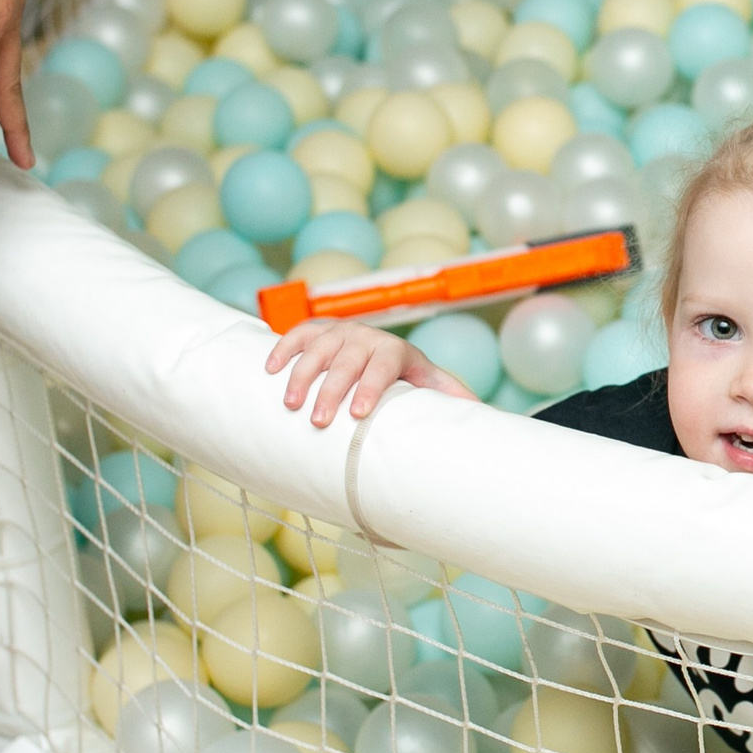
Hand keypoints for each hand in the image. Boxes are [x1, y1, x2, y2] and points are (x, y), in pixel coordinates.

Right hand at [266, 318, 477, 426]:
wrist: (382, 350)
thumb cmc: (408, 377)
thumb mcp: (431, 385)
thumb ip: (452, 399)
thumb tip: (483, 417)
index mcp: (395, 350)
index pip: (383, 365)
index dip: (371, 386)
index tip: (359, 413)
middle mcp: (366, 336)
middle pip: (346, 361)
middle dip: (331, 390)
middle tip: (320, 420)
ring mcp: (339, 332)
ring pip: (318, 349)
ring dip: (301, 375)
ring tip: (290, 403)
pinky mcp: (317, 331)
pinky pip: (296, 335)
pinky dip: (282, 349)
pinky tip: (269, 370)